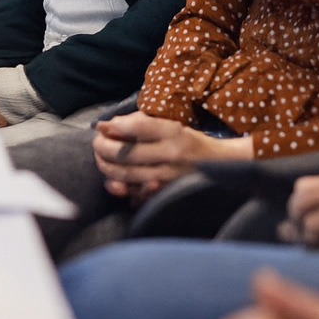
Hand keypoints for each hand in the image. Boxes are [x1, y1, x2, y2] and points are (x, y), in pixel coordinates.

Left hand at [92, 111, 253, 197]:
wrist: (222, 167)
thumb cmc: (189, 142)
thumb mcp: (169, 125)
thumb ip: (140, 124)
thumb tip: (107, 126)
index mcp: (173, 132)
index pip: (139, 128)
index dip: (115, 126)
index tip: (100, 126)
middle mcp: (172, 155)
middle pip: (127, 153)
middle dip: (103, 148)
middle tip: (96, 143)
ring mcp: (169, 177)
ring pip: (127, 175)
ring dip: (107, 167)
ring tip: (100, 158)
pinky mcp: (167, 194)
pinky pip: (136, 194)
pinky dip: (121, 188)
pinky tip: (113, 183)